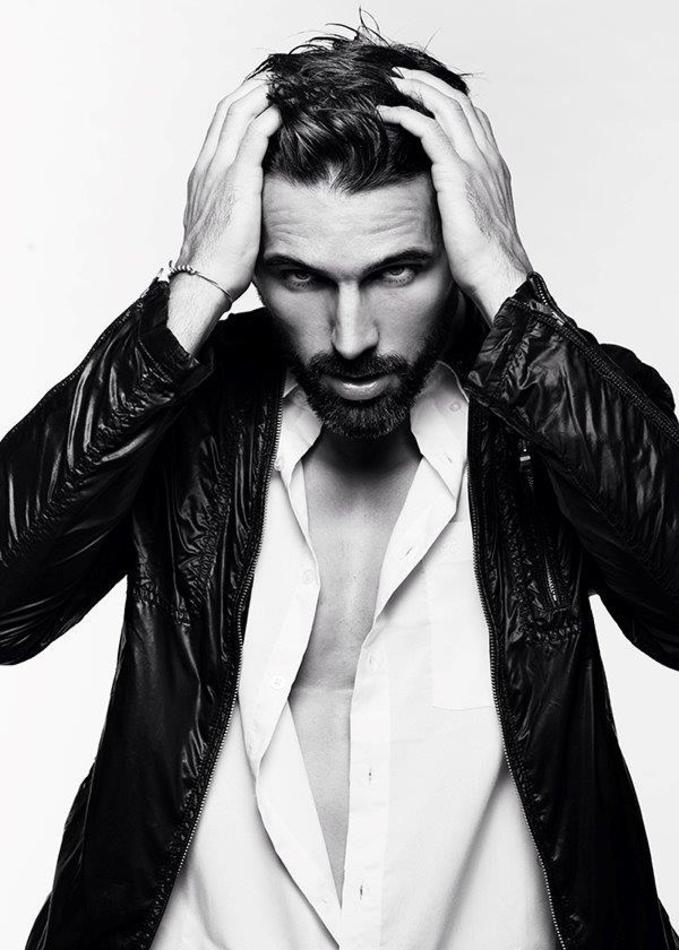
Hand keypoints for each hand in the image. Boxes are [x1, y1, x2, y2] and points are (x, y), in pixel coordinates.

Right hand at [176, 76, 281, 304]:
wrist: (202, 280)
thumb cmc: (216, 262)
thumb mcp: (224, 225)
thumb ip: (236, 205)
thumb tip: (254, 205)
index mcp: (203, 175)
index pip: (220, 125)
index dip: (241, 103)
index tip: (262, 93)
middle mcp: (207, 167)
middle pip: (227, 110)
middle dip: (253, 88)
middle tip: (278, 78)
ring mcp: (219, 172)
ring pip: (237, 115)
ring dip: (261, 95)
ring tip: (284, 85)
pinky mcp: (236, 183)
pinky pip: (253, 139)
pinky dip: (268, 119)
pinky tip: (284, 111)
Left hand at [377, 68, 531, 321]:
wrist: (498, 273)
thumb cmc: (486, 260)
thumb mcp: (475, 223)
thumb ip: (463, 203)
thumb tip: (446, 208)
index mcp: (494, 167)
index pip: (475, 118)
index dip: (451, 99)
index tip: (427, 92)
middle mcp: (488, 158)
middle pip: (460, 103)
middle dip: (430, 84)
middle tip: (404, 76)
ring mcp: (475, 163)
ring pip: (446, 108)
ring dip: (418, 90)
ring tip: (394, 83)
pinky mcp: (457, 175)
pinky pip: (430, 131)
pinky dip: (409, 115)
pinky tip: (390, 112)